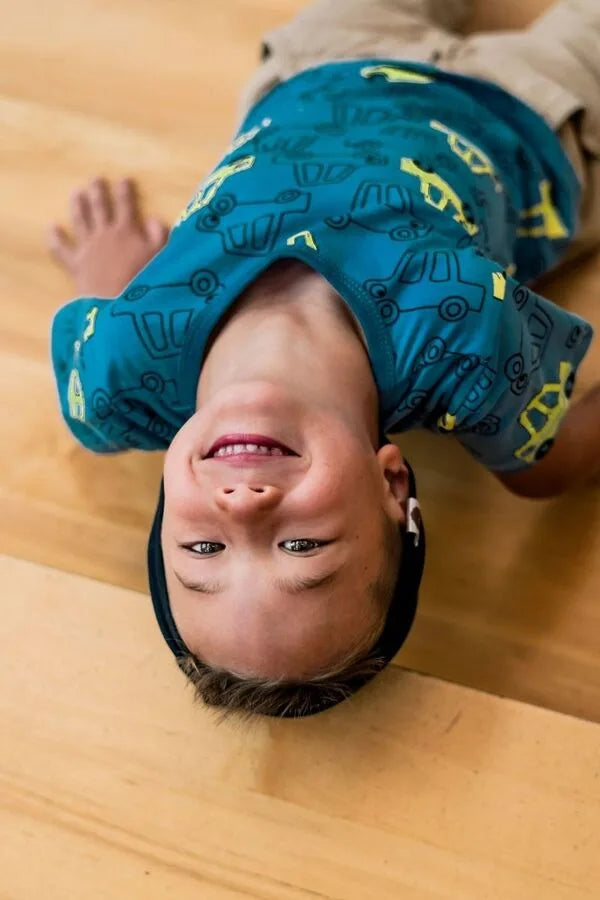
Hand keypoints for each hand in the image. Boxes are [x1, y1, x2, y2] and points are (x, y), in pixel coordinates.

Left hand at [48, 177, 168, 296]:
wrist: (118, 303)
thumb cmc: (144, 280)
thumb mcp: (161, 256)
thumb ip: (159, 234)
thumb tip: (152, 218)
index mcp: (126, 230)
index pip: (125, 204)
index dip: (124, 190)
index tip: (123, 180)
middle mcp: (104, 233)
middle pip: (99, 206)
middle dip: (98, 191)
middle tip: (95, 179)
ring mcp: (87, 247)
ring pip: (80, 220)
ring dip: (78, 205)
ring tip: (76, 193)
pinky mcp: (75, 263)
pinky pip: (61, 248)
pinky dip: (55, 238)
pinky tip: (51, 229)